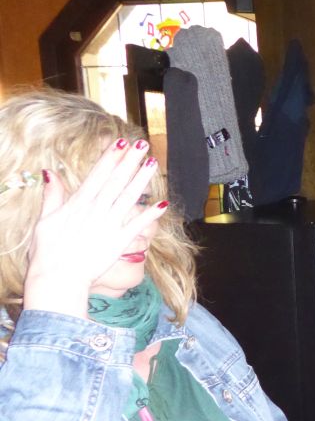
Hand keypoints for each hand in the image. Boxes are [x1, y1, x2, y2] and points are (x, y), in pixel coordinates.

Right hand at [23, 138, 166, 317]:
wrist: (58, 278)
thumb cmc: (48, 251)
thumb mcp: (44, 220)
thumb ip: (52, 196)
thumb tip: (50, 172)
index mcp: (78, 203)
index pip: (98, 175)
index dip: (111, 157)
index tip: (122, 142)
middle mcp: (96, 211)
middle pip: (116, 181)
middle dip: (130, 161)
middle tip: (143, 144)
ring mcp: (109, 225)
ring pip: (129, 197)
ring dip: (142, 180)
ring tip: (154, 163)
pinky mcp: (119, 242)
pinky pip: (138, 225)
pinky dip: (150, 215)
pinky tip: (163, 204)